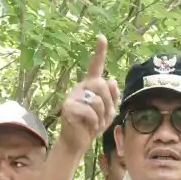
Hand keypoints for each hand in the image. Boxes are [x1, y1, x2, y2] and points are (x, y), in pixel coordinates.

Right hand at [56, 35, 120, 155]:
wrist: (78, 142)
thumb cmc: (93, 125)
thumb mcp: (108, 112)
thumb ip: (113, 97)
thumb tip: (113, 80)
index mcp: (91, 85)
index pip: (96, 66)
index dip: (99, 52)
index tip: (101, 37)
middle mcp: (81, 87)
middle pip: (102, 86)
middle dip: (108, 104)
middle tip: (103, 117)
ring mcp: (72, 96)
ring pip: (97, 100)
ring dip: (101, 116)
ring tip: (95, 123)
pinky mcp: (67, 106)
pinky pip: (90, 111)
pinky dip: (94, 122)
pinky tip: (88, 127)